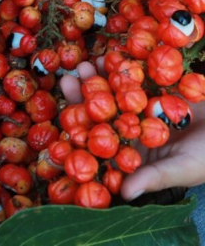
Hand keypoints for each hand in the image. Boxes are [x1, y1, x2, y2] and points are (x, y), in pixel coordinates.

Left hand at [58, 54, 204, 200]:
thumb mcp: (183, 168)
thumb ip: (154, 177)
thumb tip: (125, 194)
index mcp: (131, 154)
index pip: (100, 145)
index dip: (80, 134)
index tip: (64, 122)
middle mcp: (131, 131)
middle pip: (100, 114)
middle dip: (83, 98)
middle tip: (68, 81)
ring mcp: (141, 108)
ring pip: (114, 92)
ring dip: (98, 78)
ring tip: (83, 65)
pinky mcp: (154, 89)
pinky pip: (135, 76)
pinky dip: (123, 66)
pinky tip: (109, 54)